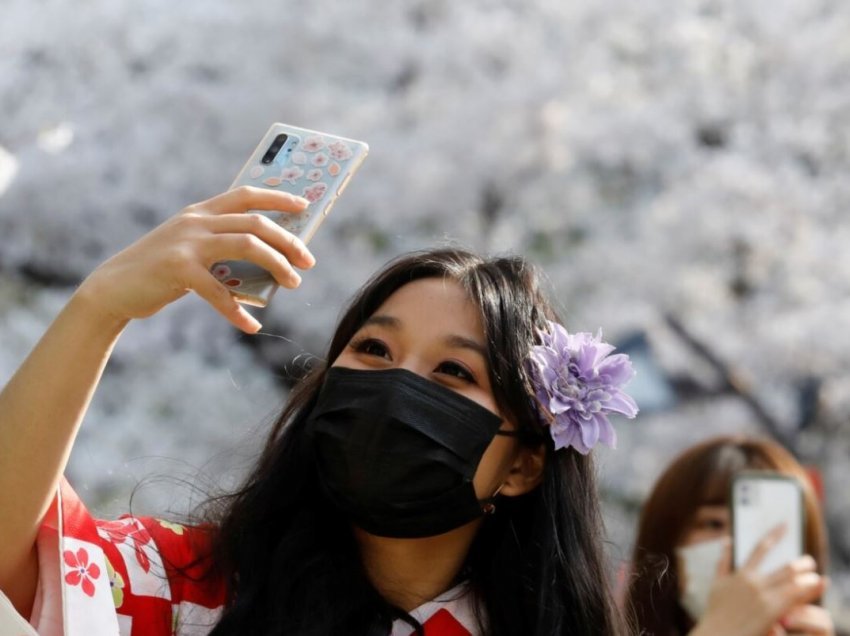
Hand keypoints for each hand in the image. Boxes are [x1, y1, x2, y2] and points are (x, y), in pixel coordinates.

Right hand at [76, 187, 314, 332]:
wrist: (113, 288)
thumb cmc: (160, 271)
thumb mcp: (190, 248)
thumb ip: (221, 246)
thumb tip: (267, 261)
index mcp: (201, 212)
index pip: (246, 194)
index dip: (278, 197)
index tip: (305, 205)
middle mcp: (196, 221)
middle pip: (255, 223)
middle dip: (288, 240)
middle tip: (308, 261)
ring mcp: (187, 243)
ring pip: (246, 246)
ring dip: (276, 264)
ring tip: (293, 283)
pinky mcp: (178, 269)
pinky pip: (219, 291)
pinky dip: (238, 311)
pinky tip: (251, 325)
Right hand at [692, 526, 827, 635]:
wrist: (717, 634)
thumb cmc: (716, 612)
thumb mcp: (717, 583)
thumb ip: (723, 560)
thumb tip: (727, 539)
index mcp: (741, 573)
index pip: (761, 547)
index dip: (775, 535)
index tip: (785, 525)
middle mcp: (754, 581)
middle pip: (785, 567)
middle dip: (801, 563)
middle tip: (810, 562)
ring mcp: (764, 596)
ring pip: (793, 580)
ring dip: (808, 576)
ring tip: (817, 576)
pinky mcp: (772, 610)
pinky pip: (795, 596)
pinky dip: (809, 589)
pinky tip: (819, 584)